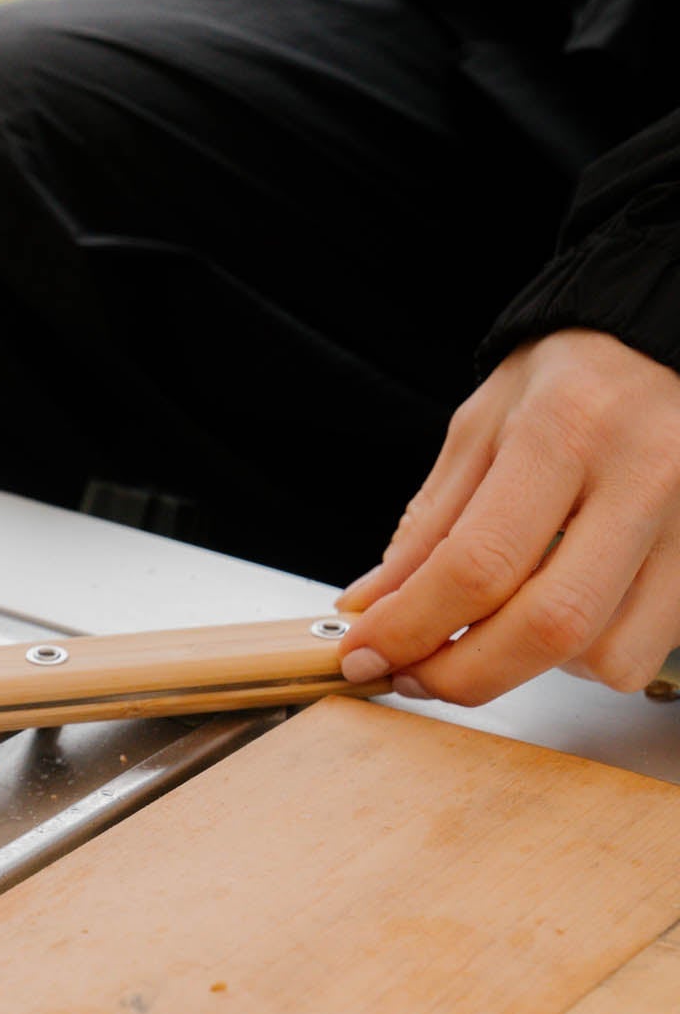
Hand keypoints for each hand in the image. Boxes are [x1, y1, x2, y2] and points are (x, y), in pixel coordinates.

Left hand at [336, 329, 679, 703]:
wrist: (667, 339)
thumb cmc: (572, 379)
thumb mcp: (480, 427)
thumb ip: (427, 524)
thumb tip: (371, 609)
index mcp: (567, 429)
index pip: (479, 563)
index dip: (411, 627)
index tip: (364, 654)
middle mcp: (645, 476)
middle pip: (550, 626)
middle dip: (464, 674)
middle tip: (413, 674)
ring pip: (609, 654)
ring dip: (532, 669)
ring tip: (496, 629)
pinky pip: (649, 647)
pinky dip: (589, 655)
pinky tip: (561, 611)